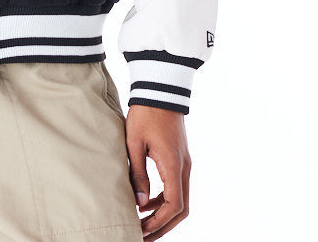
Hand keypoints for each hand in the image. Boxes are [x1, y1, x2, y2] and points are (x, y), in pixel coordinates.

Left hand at [125, 104, 190, 239]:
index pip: (174, 205)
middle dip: (163, 226)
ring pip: (180, 199)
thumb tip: (139, 203)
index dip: (158, 222)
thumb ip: (137, 173)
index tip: (141, 230)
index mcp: (173, 165)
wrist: (160, 89)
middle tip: (143, 236)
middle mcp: (183, 167)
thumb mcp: (134, 142)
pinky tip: (146, 202)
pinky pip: (176, 186)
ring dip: (163, 214)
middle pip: (181, 208)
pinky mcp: (179, 158)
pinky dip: (163, 199)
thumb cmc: (145, 113)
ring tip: (142, 224)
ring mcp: (183, 163)